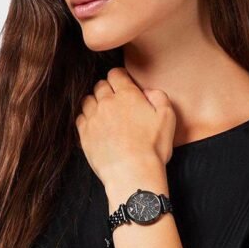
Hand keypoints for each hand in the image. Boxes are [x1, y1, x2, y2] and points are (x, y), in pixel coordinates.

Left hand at [75, 67, 175, 186]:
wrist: (133, 173)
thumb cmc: (153, 148)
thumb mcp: (167, 117)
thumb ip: (159, 97)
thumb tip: (147, 91)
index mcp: (127, 95)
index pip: (116, 74)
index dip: (120, 77)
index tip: (123, 83)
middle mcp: (107, 103)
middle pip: (100, 86)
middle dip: (108, 89)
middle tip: (116, 101)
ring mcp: (93, 118)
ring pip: (88, 100)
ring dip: (96, 103)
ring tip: (105, 113)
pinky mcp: (85, 134)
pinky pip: (81, 118)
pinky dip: (87, 119)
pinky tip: (97, 126)